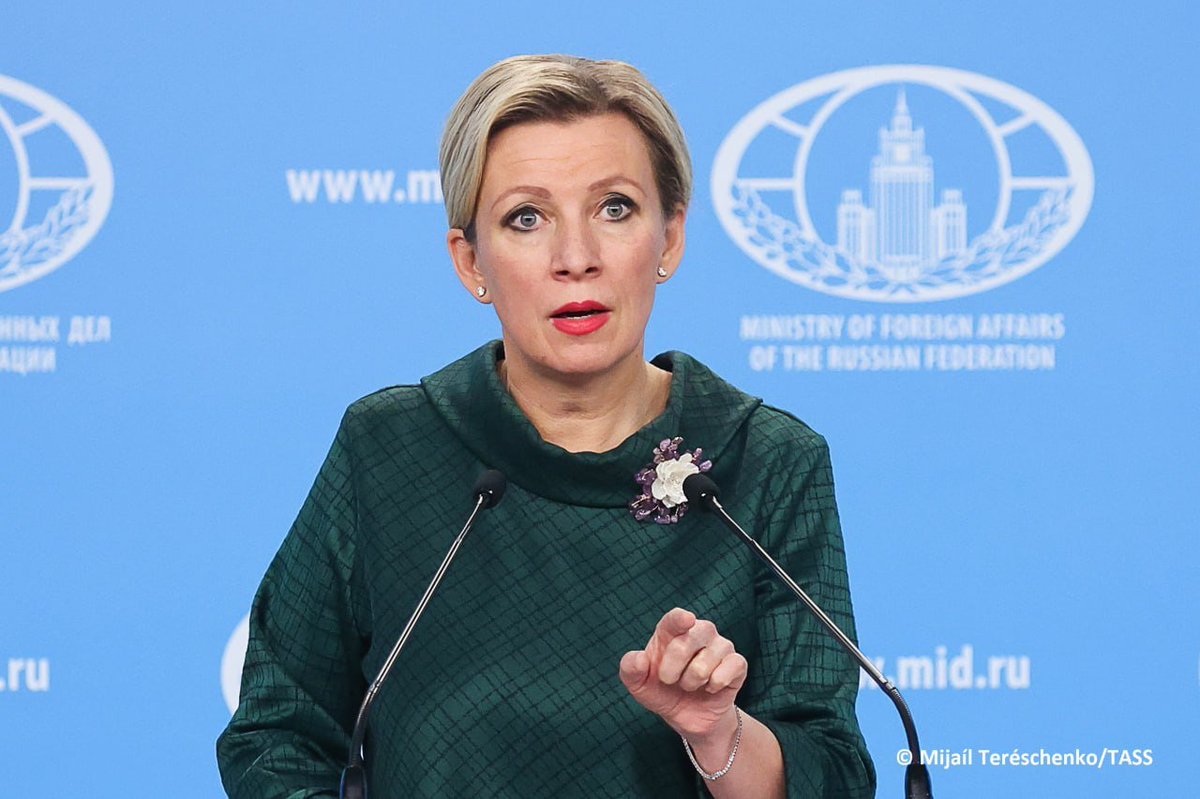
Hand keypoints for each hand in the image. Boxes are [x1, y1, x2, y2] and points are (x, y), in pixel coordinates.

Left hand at [619, 607, 747, 740]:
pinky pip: (731, 667)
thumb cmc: (662, 692)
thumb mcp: (639, 685)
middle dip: (672, 669)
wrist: (688, 718)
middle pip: (687, 640)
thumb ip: (630, 669)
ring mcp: (720, 645)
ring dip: (693, 681)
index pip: (675, 618)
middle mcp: (699, 631)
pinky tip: (711, 688)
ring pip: (707, 660)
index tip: (686, 620)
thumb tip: (639, 659)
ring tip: (690, 685)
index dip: (680, 619)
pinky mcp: (737, 663)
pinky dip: (716, 683)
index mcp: (672, 631)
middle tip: (669, 681)